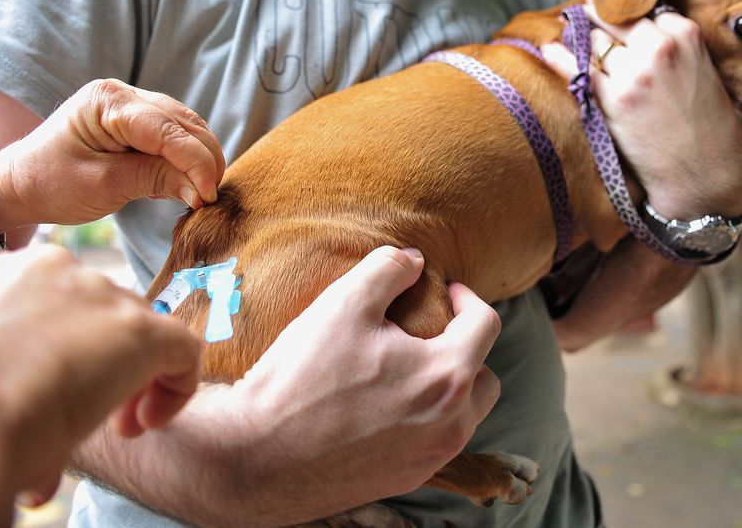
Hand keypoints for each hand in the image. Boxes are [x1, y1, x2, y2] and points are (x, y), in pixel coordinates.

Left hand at [0, 78, 225, 227]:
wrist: (19, 183)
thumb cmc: (50, 183)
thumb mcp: (103, 186)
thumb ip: (154, 180)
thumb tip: (202, 191)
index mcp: (108, 102)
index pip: (168, 129)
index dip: (196, 161)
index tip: (209, 195)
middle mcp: (123, 93)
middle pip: (183, 123)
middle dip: (204, 159)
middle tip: (211, 198)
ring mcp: (130, 103)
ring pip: (185, 126)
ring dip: (200, 158)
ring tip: (203, 192)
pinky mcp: (134, 120)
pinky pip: (173, 134)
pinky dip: (186, 157)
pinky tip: (186, 181)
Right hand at [0, 245, 200, 527]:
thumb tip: (8, 410)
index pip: (51, 301)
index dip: (59, 349)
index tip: (46, 393)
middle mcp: (53, 271)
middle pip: (99, 314)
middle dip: (98, 366)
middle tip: (82, 417)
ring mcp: (99, 295)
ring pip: (139, 332)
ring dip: (132, 382)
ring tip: (115, 428)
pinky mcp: (139, 330)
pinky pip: (182, 352)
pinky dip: (175, 389)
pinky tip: (141, 426)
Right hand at [74, 246, 502, 525]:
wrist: (255, 456)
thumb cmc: (301, 377)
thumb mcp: (343, 303)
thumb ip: (388, 270)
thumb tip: (414, 261)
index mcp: (446, 376)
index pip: (485, 325)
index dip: (465, 298)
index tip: (442, 291)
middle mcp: (451, 425)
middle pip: (485, 378)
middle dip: (465, 349)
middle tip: (428, 333)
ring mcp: (430, 460)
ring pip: (463, 415)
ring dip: (446, 388)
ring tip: (404, 369)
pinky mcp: (404, 481)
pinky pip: (432, 443)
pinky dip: (421, 420)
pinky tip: (381, 406)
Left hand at [542, 0, 741, 217]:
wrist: (705, 173)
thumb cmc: (706, 125)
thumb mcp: (701, 71)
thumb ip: (674, 46)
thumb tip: (635, 27)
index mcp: (686, 35)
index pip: (645, 11)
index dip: (627, 16)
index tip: (612, 12)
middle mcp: (659, 48)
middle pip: (616, 20)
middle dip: (598, 18)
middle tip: (583, 13)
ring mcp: (634, 73)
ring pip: (596, 43)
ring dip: (582, 39)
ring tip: (568, 31)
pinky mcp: (614, 100)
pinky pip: (578, 70)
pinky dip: (560, 58)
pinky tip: (550, 48)